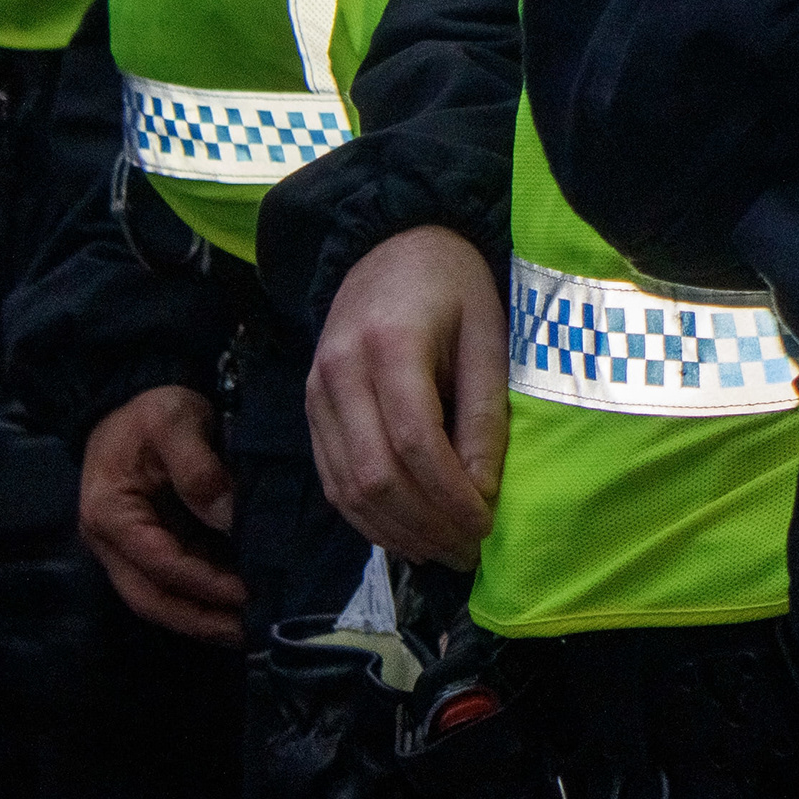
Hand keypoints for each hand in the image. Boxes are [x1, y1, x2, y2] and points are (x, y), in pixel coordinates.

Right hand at [76, 384, 244, 644]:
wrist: (127, 398)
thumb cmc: (150, 409)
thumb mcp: (175, 422)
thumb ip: (199, 469)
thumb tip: (228, 518)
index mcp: (111, 515)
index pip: (160, 564)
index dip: (204, 583)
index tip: (247, 593)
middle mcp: (109, 542)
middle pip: (150, 598)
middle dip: (198, 620)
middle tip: (248, 632)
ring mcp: (121, 549)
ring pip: (156, 598)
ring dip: (198, 617)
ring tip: (245, 628)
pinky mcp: (140, 545)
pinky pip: (165, 582)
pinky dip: (195, 599)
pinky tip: (230, 605)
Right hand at [306, 226, 507, 567]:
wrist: (393, 248)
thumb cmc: (455, 288)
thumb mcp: (489, 337)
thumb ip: (483, 415)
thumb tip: (482, 495)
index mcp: (391, 344)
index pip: (415, 442)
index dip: (450, 496)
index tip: (485, 525)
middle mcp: (340, 372)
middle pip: (374, 475)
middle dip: (424, 525)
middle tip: (467, 550)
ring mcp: (316, 394)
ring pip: (346, 488)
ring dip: (395, 532)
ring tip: (442, 551)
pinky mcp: (309, 411)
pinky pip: (332, 480)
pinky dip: (368, 517)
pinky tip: (406, 532)